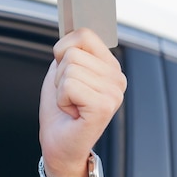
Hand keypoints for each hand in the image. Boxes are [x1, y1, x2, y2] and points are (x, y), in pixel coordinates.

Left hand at [39, 28, 126, 176]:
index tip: (66, 74)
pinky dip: (61, 100)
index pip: (83, 34)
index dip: (63, 51)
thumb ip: (69, 50)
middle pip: (72, 52)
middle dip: (59, 75)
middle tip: (68, 96)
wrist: (59, 146)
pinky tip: (72, 113)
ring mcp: (114, 92)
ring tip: (70, 105)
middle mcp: (117, 78)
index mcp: (109, 66)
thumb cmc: (60, 112)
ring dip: (60, 89)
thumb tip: (70, 29)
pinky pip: (69, 85)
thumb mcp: (62, 73)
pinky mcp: (104, 106)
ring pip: (69, 68)